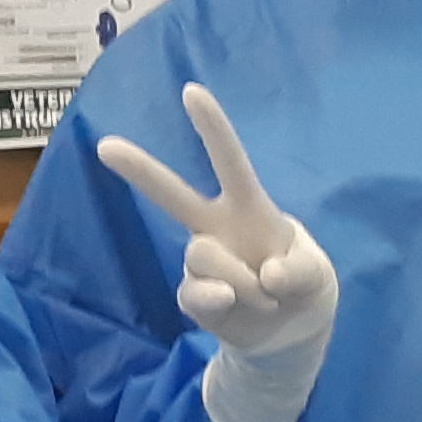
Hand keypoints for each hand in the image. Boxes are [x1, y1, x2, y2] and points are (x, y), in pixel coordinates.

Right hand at [96, 81, 339, 421]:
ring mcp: (201, 261)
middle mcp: (215, 227)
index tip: (191, 92)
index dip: (212, 128)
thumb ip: (300, 271)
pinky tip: (230, 303)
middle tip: (105, 145)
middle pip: (173, 194)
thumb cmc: (302, 283)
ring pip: (203, 255)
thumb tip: (267, 275)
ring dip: (242, 281)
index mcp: (248, 206)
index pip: (229, 161)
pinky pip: (194, 293)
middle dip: (139, 170)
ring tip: (265, 297)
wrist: (290, 330)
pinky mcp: (193, 295)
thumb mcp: (316, 275)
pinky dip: (217, 300)